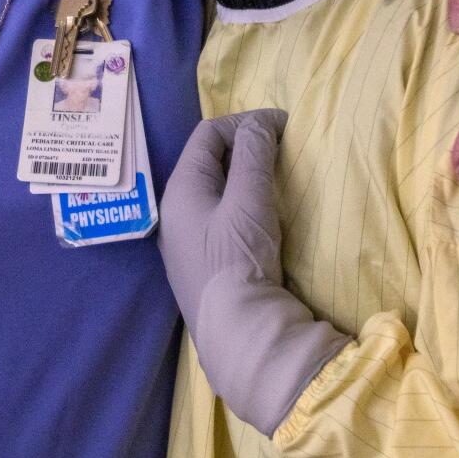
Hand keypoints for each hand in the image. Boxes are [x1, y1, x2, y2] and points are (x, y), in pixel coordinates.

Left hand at [159, 110, 349, 436]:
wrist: (238, 335)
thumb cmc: (239, 260)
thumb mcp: (250, 200)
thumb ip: (253, 155)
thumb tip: (260, 123)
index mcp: (179, 190)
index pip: (207, 135)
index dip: (245, 122)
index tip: (283, 127)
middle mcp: (175, 212)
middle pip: (208, 162)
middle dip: (244, 147)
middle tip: (282, 149)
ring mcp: (186, 241)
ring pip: (215, 191)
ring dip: (245, 177)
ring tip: (278, 177)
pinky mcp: (203, 264)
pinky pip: (219, 218)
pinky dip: (242, 204)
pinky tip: (264, 215)